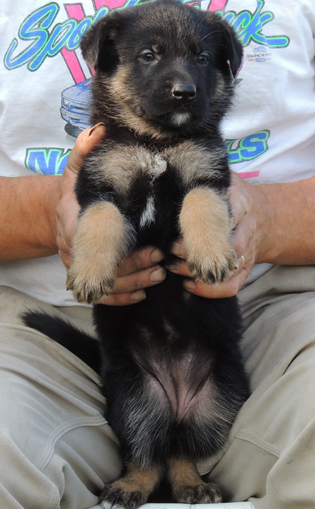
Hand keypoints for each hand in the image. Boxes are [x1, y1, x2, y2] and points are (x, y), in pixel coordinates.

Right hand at [55, 124, 165, 305]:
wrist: (59, 214)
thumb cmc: (74, 192)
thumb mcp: (76, 169)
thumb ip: (84, 150)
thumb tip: (98, 129)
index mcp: (73, 221)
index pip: (98, 243)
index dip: (124, 251)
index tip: (153, 248)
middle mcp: (73, 247)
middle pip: (105, 267)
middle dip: (136, 267)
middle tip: (162, 261)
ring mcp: (79, 266)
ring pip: (107, 285)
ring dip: (135, 282)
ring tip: (159, 275)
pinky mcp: (86, 278)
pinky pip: (103, 295)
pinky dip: (123, 297)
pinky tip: (142, 294)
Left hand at [168, 171, 259, 297]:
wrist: (266, 217)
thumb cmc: (235, 196)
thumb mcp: (226, 179)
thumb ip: (207, 176)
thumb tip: (173, 163)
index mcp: (241, 202)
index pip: (226, 212)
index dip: (204, 222)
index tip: (180, 225)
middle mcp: (246, 228)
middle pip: (225, 244)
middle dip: (195, 250)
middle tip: (170, 249)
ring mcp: (248, 251)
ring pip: (227, 268)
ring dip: (198, 271)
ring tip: (173, 266)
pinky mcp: (245, 269)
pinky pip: (232, 286)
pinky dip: (211, 291)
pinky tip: (189, 284)